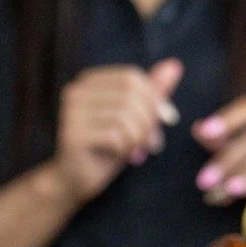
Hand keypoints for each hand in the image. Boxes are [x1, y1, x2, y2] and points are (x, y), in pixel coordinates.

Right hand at [54, 60, 182, 205]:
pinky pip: (114, 135)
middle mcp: (76, 92)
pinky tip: (120, 155)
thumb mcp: (133, 118)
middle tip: (153, 142)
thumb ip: (150, 93)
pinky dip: (125, 147)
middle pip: (129, 93)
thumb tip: (174, 65)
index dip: (155, 98)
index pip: (131, 77)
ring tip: (138, 150)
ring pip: (124, 114)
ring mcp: (71, 113)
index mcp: (89, 82)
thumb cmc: (105, 148)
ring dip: (139, 136)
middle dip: (149, 119)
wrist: (74, 181)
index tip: (166, 120)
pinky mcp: (72, 136)